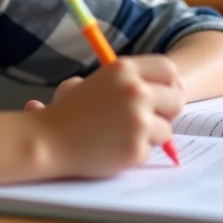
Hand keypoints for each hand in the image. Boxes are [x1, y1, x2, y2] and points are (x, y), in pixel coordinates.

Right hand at [29, 56, 185, 178]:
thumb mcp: (98, 81)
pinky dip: (134, 153)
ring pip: (166, 130)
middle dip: (166, 112)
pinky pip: (150, 151)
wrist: (46, 140)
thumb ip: (131, 80)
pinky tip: (112, 149)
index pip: (168, 69)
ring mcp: (138, 120)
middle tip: (147, 120)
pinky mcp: (136, 148)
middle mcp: (135, 91)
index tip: (163, 95)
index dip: (169, 83)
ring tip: (120, 136)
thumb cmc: (69, 112)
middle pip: (176, 99)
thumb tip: (175, 86)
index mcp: (124, 69)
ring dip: (149, 136)